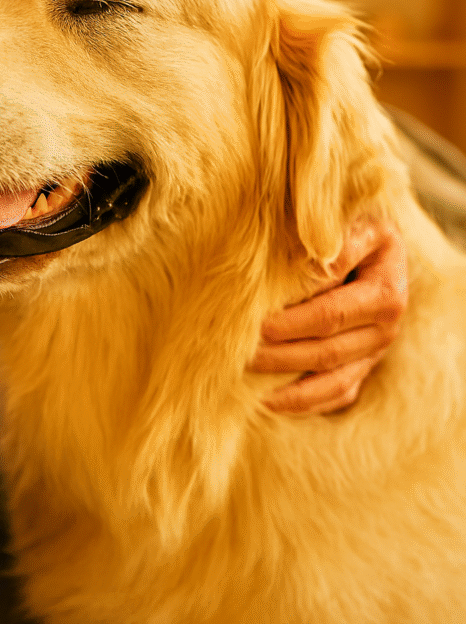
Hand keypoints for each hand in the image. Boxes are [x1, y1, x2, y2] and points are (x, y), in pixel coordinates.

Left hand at [250, 219, 407, 414]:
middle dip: (276, 352)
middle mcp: (388, 325)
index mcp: (386, 289)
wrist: (369, 236)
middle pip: (326, 349)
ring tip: (241, 375)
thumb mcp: (345, 221)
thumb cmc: (346, 224)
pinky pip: (335, 395)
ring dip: (283, 380)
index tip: (250, 320)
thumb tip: (311, 266)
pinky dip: (300, 402)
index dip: (288, 320)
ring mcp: (377, 350)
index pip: (329, 312)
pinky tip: (264, 400)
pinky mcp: (365, 367)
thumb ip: (328, 241)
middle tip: (235, 348)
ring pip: (330, 378)